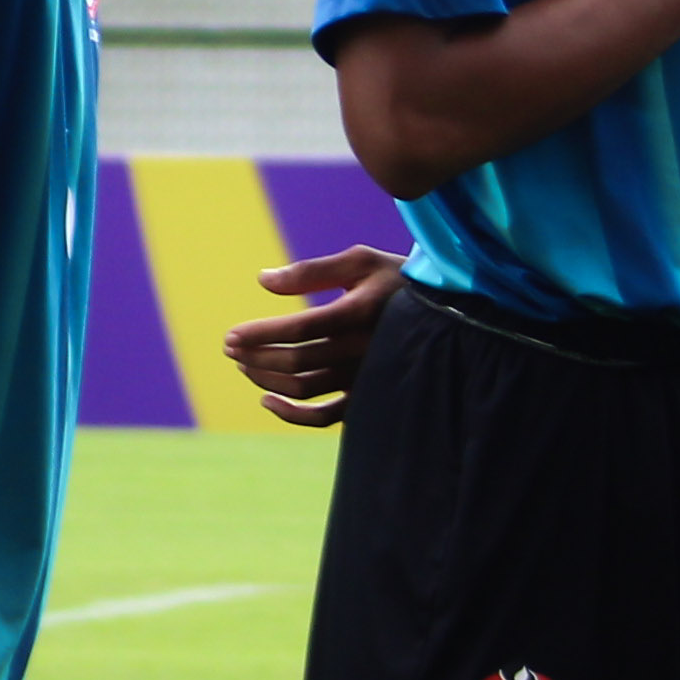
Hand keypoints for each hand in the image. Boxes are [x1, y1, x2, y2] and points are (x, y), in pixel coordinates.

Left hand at [223, 242, 407, 425]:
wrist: (449, 310)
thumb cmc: (397, 279)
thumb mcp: (361, 261)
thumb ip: (311, 270)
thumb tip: (262, 280)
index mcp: (360, 314)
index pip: (299, 328)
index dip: (260, 334)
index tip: (231, 335)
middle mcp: (364, 349)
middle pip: (296, 361)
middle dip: (254, 355)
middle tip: (230, 348)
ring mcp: (366, 376)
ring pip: (304, 388)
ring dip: (266, 379)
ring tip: (244, 364)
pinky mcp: (368, 395)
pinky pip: (326, 417)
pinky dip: (292, 415)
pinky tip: (267, 400)